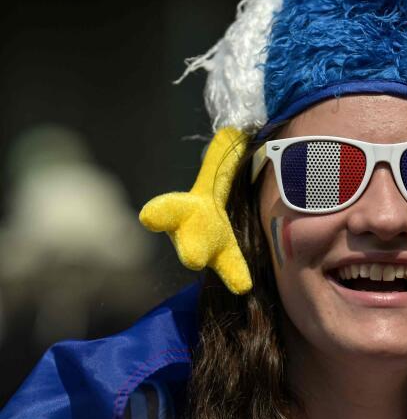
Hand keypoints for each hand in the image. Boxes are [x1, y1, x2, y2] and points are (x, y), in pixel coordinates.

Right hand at [139, 127, 251, 294]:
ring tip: (238, 283)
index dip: (159, 216)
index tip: (149, 218)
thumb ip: (220, 160)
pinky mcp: (226, 262)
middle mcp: (192, 235)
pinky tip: (245, 287)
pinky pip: (232, 269)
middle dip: (192, 249)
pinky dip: (238, 277)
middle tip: (193, 258)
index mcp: (183, 212)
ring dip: (226, 267)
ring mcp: (208, 252)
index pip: (168, 212)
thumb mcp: (212, 181)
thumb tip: (234, 131)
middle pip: (190, 242)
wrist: (210, 231)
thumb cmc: (205, 205)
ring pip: (215, 259)